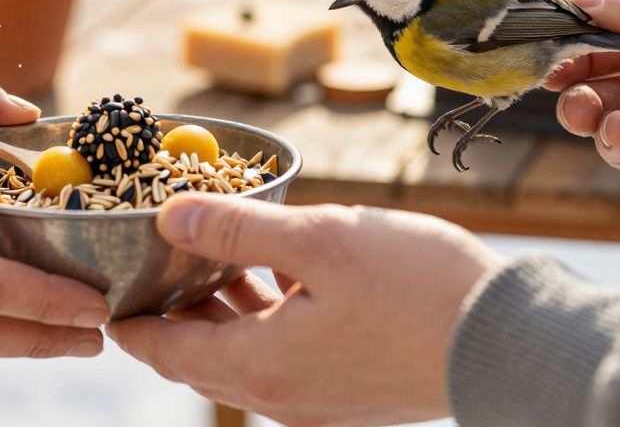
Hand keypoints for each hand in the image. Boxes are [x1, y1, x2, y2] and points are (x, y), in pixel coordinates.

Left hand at [106, 195, 500, 425]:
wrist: (510, 340)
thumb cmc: (417, 286)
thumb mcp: (318, 240)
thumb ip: (237, 230)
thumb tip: (169, 217)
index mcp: (261, 367)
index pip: (164, 351)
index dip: (130, 321)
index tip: (109, 288)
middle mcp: (282, 397)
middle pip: (201, 355)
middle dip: (174, 309)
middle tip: (155, 259)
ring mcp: (319, 401)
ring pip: (245, 355)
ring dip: (223, 310)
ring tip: (214, 256)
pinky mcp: (351, 393)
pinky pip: (285, 358)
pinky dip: (266, 319)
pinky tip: (280, 275)